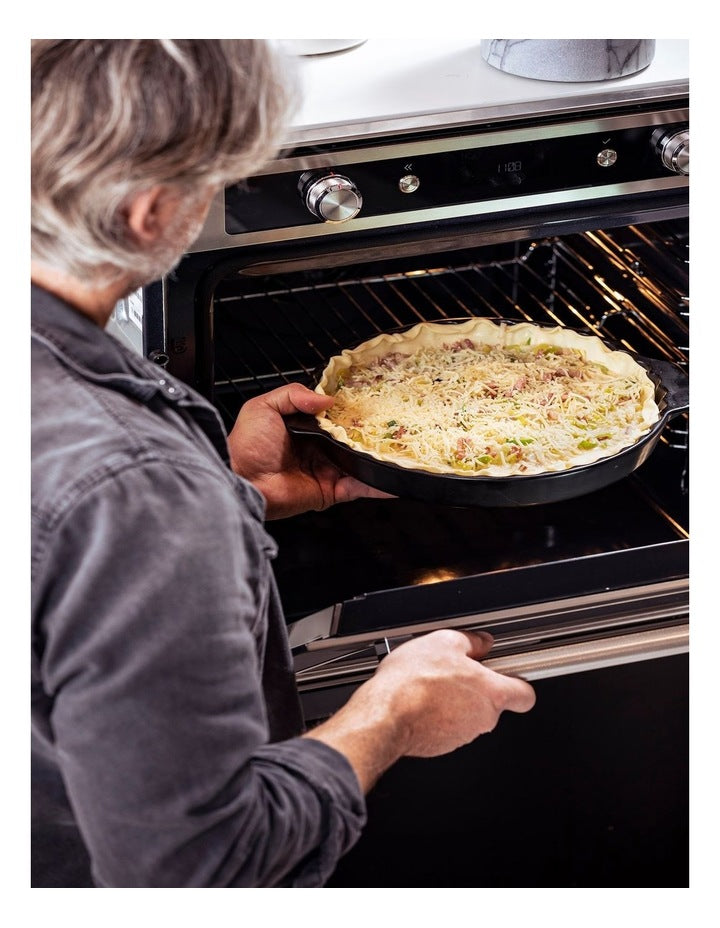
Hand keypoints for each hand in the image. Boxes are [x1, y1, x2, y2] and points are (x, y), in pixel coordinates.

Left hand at [227, 383, 391, 518]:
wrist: (243, 480)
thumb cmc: (247, 445)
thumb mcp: (264, 407)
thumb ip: (294, 394)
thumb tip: (328, 399)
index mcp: (303, 429)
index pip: (334, 418)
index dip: (352, 411)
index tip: (372, 401)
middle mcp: (318, 450)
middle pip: (352, 440)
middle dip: (372, 433)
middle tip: (394, 422)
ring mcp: (326, 471)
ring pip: (360, 463)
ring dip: (379, 457)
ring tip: (401, 447)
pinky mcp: (331, 492)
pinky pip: (359, 488)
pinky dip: (379, 485)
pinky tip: (396, 476)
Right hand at [304, 629, 535, 790]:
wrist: (385, 714)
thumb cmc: (413, 682)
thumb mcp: (444, 641)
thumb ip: (471, 641)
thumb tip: (480, 642)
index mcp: (492, 694)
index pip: (525, 695)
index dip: (519, 684)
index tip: (510, 674)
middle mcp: (483, 719)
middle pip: (492, 703)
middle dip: (476, 688)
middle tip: (455, 671)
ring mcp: (462, 736)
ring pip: (468, 715)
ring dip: (455, 701)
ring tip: (431, 683)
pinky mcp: (442, 745)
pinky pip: (447, 727)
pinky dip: (438, 715)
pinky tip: (421, 699)